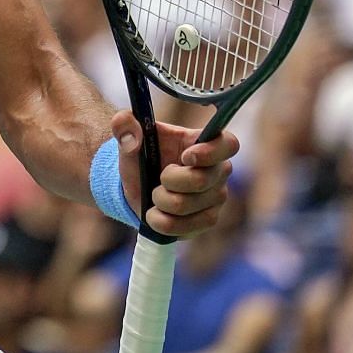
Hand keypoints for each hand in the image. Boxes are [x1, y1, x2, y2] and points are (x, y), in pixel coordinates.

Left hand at [113, 112, 235, 238]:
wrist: (137, 184)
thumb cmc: (141, 154)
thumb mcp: (128, 135)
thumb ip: (124, 124)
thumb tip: (125, 125)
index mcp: (205, 143)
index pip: (228, 144)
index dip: (209, 152)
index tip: (184, 156)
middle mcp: (218, 170)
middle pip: (201, 180)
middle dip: (168, 180)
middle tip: (158, 177)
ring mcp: (216, 197)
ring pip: (186, 205)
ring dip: (160, 200)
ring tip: (154, 193)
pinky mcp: (207, 220)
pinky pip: (182, 228)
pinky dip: (160, 221)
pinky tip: (154, 213)